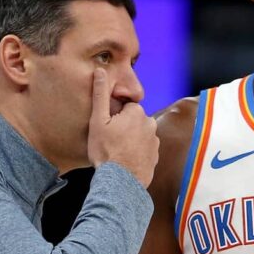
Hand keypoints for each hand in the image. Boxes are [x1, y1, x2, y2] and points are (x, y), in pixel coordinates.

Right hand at [87, 67, 157, 186]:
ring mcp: (155, 142)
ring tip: (116, 153)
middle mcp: (150, 124)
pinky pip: (144, 150)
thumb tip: (100, 71)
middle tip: (110, 142)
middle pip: (133, 121)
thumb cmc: (106, 151)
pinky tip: (125, 162)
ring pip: (139, 135)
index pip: (125, 107)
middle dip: (124, 128)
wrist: (120, 183)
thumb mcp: (97, 121)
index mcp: (137, 112)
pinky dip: (136, 154)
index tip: (107, 129)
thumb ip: (100, 95)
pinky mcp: (155, 157)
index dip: (114, 117)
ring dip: (131, 141)